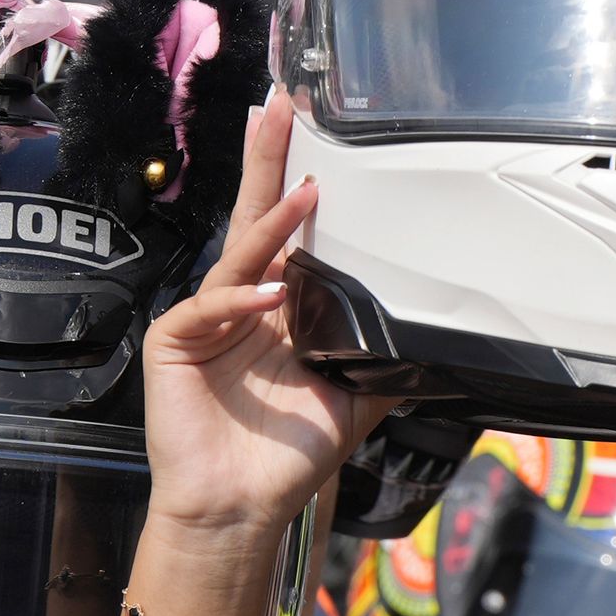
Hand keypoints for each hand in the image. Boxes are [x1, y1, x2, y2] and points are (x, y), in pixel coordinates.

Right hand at [140, 93, 393, 569]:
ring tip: (307, 194)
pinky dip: (240, 299)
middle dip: (266, 160)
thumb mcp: (355, 400)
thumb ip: (386, 360)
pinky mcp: (174, 345)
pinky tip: (270, 295)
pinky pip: (208, 309)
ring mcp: (205, 321)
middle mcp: (240, 304)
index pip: (289, 233)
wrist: (240, 511)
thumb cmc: (285, 458)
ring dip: (273, 226)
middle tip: (280, 104)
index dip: (297, 181)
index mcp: (277, 309)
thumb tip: (442, 336)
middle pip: (255, 219)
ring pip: (238, 256)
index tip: (315, 130)